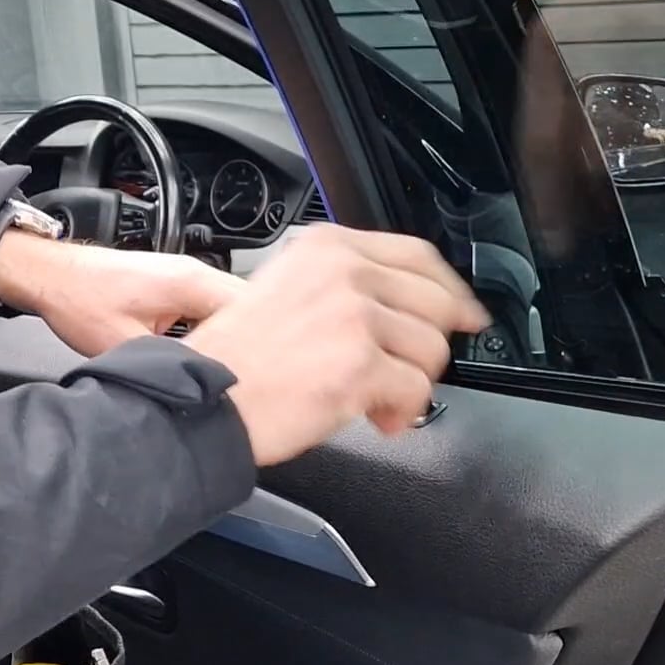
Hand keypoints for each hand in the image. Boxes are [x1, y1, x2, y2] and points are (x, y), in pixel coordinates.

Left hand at [0, 233, 243, 356]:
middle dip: (252, 342)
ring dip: (232, 336)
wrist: (51, 276)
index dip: (262, 346)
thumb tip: (197, 389)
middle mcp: (195, 273)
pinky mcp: (174, 284)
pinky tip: (209, 353)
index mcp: (192, 283)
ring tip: (235, 369)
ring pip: (228, 308)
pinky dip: (213, 328)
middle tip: (255, 379)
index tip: (265, 375)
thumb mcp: (125, 347)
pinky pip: (209, 306)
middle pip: (246, 308)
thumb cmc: (78, 300)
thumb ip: (169, 367)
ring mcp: (186, 276)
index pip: (252, 312)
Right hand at [182, 224, 487, 465]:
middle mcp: (345, 272)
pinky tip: (376, 417)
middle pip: (435, 302)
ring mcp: (355, 316)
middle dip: (429, 346)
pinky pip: (416, 390)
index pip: (417, 255)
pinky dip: (402, 412)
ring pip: (430, 349)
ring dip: (411, 383)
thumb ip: (341, 286)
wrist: (202, 400)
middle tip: (408, 372)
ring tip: (379, 401)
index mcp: (327, 247)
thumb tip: (400, 308)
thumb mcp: (286, 291)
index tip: (462, 312)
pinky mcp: (361, 363)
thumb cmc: (235, 361)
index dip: (448, 289)